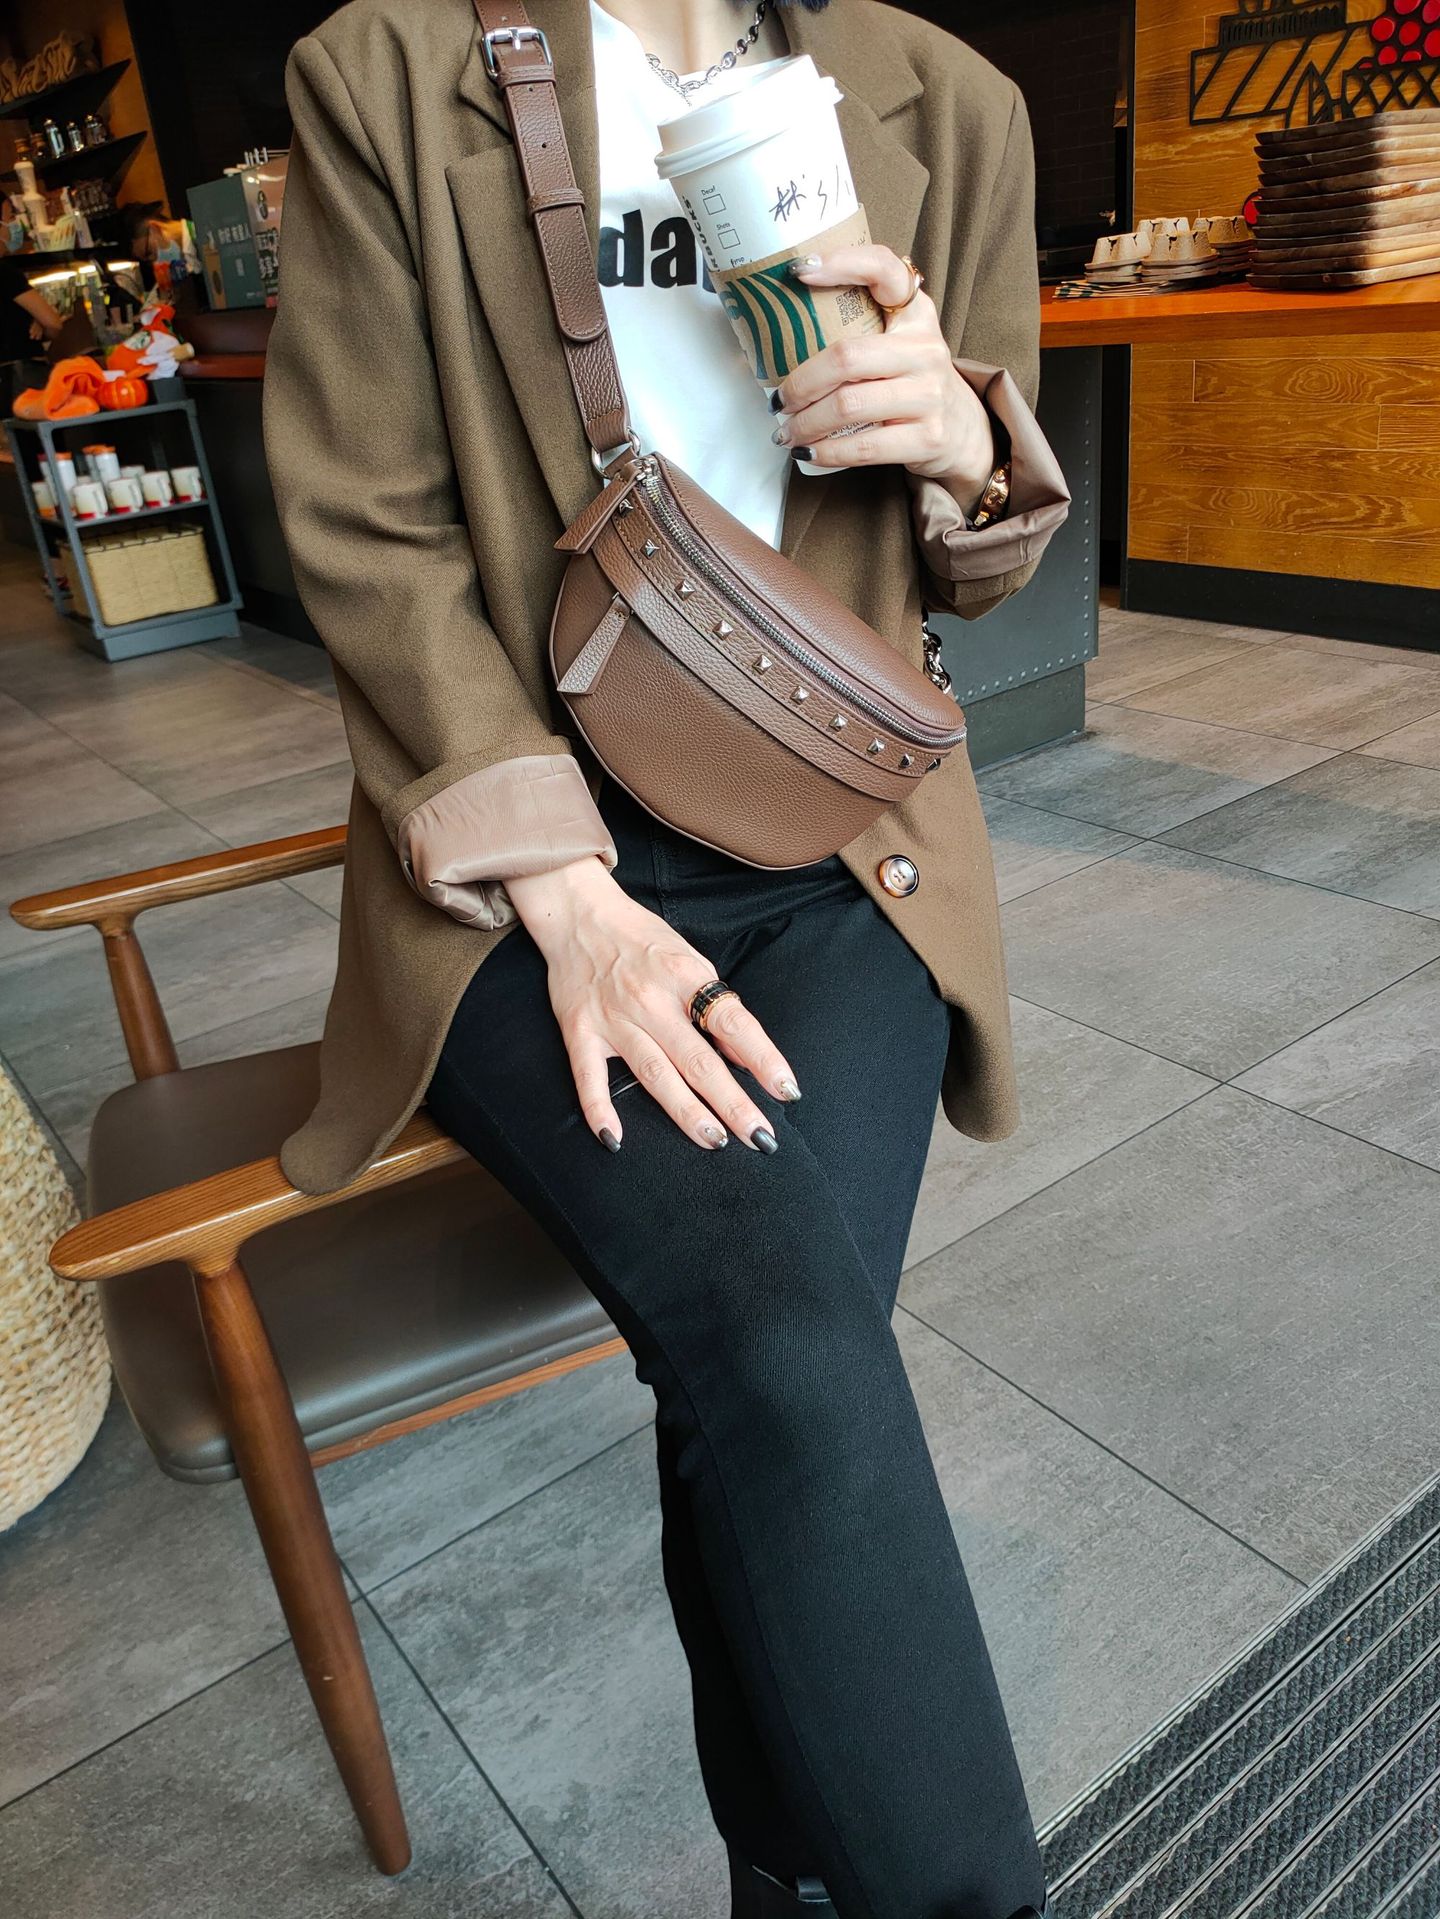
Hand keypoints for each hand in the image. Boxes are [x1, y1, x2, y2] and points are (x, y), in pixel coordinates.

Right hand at [505, 856, 800, 1153]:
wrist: (578, 914)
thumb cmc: (642, 939)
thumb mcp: (691, 959)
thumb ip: (716, 1005)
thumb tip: (745, 1053)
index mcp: (685, 976)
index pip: (733, 1022)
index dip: (763, 1058)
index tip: (786, 1090)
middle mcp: (651, 1001)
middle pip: (699, 1060)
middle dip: (733, 1103)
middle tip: (760, 1138)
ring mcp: (614, 1019)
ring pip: (655, 1074)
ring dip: (686, 1112)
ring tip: (714, 1141)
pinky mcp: (580, 1032)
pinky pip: (589, 1078)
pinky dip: (599, 1110)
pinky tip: (615, 1140)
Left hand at [770, 243, 994, 506]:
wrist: (963, 433)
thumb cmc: (912, 384)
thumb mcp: (900, 344)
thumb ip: (861, 329)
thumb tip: (781, 331)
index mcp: (915, 314)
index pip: (883, 270)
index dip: (842, 263)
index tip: (798, 270)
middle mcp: (926, 348)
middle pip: (846, 357)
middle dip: (800, 383)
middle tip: (778, 402)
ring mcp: (929, 394)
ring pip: (848, 405)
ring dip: (805, 424)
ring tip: (785, 433)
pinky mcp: (927, 437)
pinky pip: (864, 446)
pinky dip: (827, 453)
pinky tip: (808, 454)